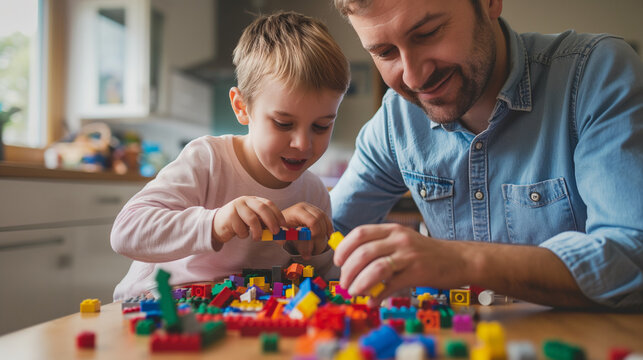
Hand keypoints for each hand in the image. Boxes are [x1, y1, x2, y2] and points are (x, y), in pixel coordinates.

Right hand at [212, 196, 285, 243]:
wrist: (216, 224)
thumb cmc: (238, 223)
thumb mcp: (252, 219)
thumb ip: (264, 222)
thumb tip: (280, 232)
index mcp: (253, 200)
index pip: (269, 204)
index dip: (277, 214)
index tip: (283, 224)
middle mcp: (245, 201)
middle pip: (262, 208)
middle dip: (271, 221)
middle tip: (275, 232)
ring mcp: (236, 207)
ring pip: (252, 219)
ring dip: (257, 232)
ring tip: (257, 238)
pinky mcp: (229, 216)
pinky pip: (241, 229)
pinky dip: (244, 235)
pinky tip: (240, 234)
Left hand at [282, 202, 332, 259]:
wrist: (277, 218)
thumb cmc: (281, 227)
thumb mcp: (284, 234)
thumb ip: (296, 244)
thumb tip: (307, 256)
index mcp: (297, 211)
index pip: (313, 221)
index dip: (316, 232)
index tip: (314, 241)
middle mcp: (305, 207)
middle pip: (320, 218)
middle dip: (321, 233)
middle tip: (319, 245)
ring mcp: (310, 207)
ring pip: (324, 217)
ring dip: (327, 230)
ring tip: (326, 241)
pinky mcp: (314, 210)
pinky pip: (325, 217)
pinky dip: (328, 226)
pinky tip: (329, 235)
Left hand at [333, 223, 468, 306]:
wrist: (459, 259)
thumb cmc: (427, 254)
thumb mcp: (402, 243)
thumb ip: (380, 250)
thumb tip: (352, 267)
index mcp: (392, 230)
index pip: (360, 233)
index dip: (344, 248)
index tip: (338, 262)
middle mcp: (399, 239)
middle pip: (363, 252)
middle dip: (348, 270)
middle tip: (344, 283)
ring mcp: (409, 255)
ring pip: (374, 267)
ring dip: (359, 283)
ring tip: (354, 292)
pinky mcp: (418, 272)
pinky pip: (392, 284)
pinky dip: (378, 295)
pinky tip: (374, 301)